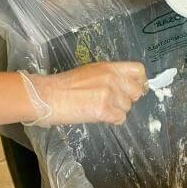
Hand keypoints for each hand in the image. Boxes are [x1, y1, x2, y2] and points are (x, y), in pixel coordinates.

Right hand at [25, 61, 145, 125]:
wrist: (47, 96)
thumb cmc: (64, 85)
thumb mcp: (91, 72)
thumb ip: (109, 77)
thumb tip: (124, 87)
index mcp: (110, 67)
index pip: (139, 70)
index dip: (139, 82)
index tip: (133, 89)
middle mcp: (113, 78)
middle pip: (137, 92)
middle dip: (127, 99)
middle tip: (113, 103)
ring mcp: (109, 94)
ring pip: (127, 107)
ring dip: (117, 111)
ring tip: (100, 108)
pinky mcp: (104, 110)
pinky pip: (119, 118)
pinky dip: (111, 120)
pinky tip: (99, 116)